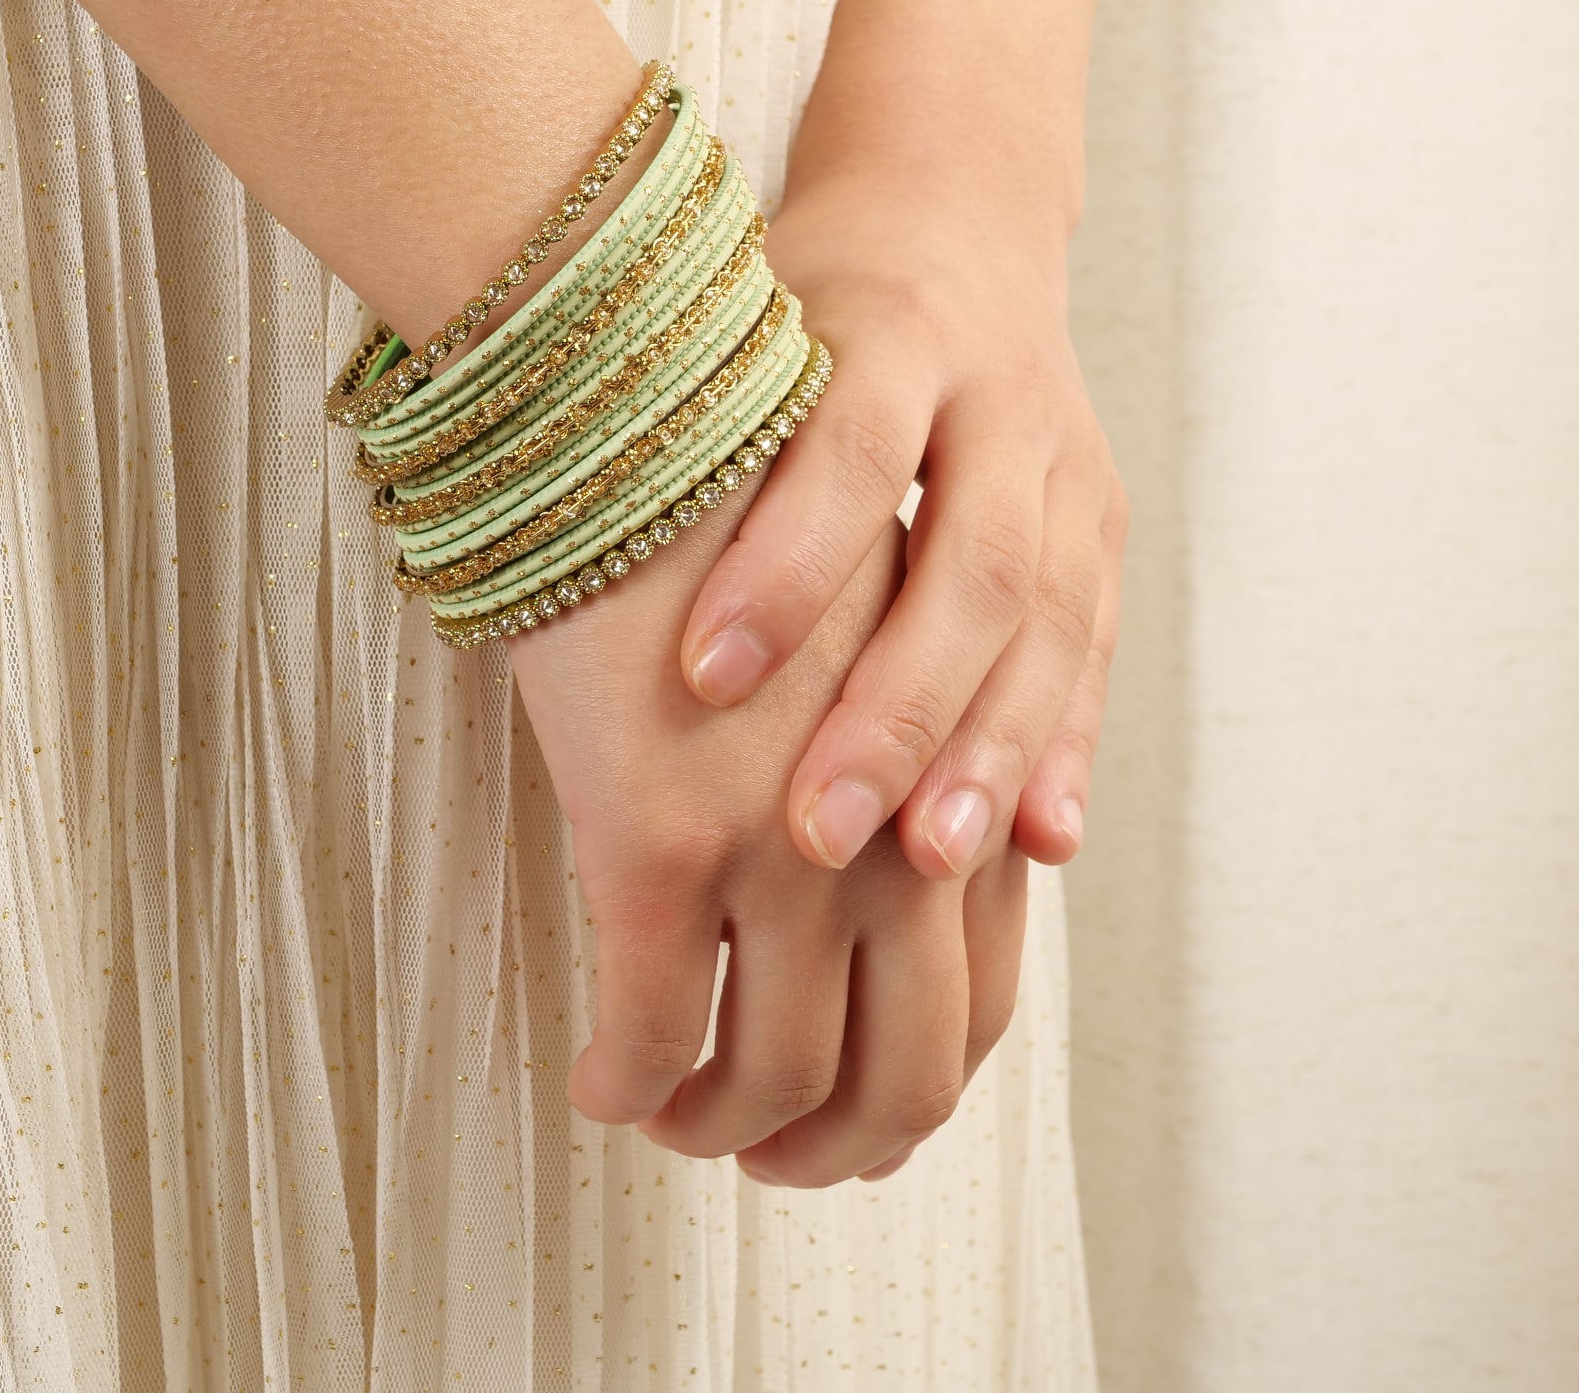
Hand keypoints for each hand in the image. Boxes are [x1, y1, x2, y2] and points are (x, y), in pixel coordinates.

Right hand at [508, 486, 1026, 1185]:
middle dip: (836, 1147)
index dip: (913, 1090)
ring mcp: (790, 847)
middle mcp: (901, 834)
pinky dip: (625, 1081)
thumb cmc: (744, 522)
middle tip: (767, 1159)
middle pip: (907, 1073)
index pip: (982, 1005)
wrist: (649, 419)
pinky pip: (650, 1030)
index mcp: (955, 785)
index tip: (845, 1114)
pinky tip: (596, 1079)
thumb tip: (952, 867)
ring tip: (670, 1117)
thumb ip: (908, 757)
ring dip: (722, 1129)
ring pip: (776, 1075)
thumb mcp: (873, 639)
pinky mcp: (667, 840)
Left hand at [676, 170, 1127, 881]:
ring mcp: (1072, 459)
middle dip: (899, 706)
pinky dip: (1066, 743)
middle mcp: (1003, 394)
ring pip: (1051, 619)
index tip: (701, 680)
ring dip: (994, 748)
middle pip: (975, 562)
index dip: (785, 570)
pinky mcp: (1103, 519)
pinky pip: (1096, 645)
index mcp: (896, 330)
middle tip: (817, 834)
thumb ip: (698, 422)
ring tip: (933, 862)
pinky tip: (1042, 841)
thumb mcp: (745, 322)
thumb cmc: (807, 292)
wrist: (956, 215)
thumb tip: (549, 533)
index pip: (845, 454)